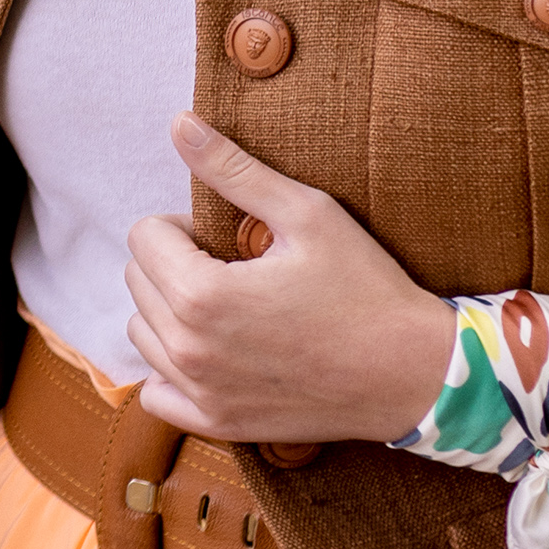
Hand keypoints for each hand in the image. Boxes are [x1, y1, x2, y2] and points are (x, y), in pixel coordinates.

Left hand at [122, 115, 456, 445]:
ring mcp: (200, 393)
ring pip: (141, 333)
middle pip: (137, 282)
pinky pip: (156, 393)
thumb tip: (179, 123)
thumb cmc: (365, 286)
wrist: (412, 372)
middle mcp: (188, 350)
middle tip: (235, 267)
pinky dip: (171, 369)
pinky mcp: (216, 424)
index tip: (228, 237)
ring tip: (228, 306)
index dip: (183, 226)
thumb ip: (233, 169)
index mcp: (201, 294)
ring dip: (169, 312)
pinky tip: (214, 352)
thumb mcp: (306, 213)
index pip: (142, 237)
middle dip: (174, 264)